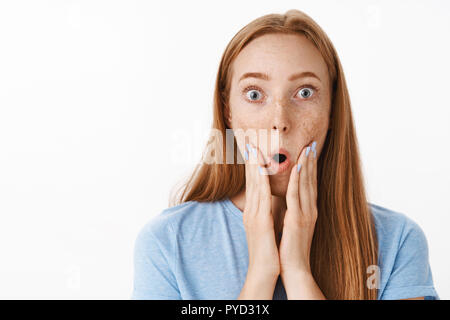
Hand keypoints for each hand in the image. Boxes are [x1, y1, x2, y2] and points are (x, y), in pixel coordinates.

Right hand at [242, 142, 279, 277]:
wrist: (264, 270)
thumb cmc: (268, 250)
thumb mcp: (266, 226)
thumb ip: (267, 211)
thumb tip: (272, 199)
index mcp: (254, 211)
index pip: (253, 183)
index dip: (253, 165)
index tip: (254, 149)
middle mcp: (251, 210)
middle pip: (251, 180)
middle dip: (251, 160)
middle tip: (250, 140)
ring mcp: (254, 214)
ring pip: (255, 184)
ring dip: (256, 164)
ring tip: (255, 146)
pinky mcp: (260, 220)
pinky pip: (262, 196)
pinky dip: (262, 179)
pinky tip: (263, 167)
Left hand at [279, 141, 317, 275]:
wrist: (294, 268)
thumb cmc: (290, 248)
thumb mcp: (292, 225)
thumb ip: (292, 211)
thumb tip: (286, 200)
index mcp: (307, 210)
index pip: (308, 184)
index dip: (310, 167)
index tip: (308, 151)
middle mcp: (309, 209)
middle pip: (310, 180)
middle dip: (310, 161)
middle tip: (311, 142)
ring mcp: (305, 214)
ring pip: (305, 184)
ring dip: (306, 164)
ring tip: (307, 147)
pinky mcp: (297, 219)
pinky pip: (296, 195)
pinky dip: (297, 179)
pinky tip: (297, 166)